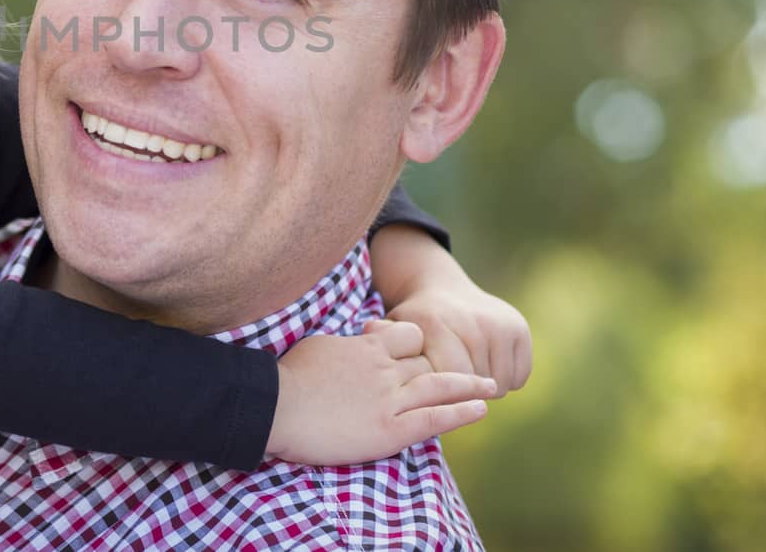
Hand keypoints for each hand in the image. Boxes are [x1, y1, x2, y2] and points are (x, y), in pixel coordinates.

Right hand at [266, 320, 498, 464]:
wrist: (275, 407)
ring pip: (439, 385)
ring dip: (470, 385)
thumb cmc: (288, 377)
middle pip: (426, 361)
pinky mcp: (389, 430)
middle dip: (444, 366)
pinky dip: (461, 412)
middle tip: (470, 373)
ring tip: (491, 386)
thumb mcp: (320, 346)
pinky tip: (480, 407)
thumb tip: (357, 343)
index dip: (416, 343)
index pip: (408, 336)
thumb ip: (347, 345)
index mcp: (367, 346)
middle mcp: (385, 368)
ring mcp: (389, 399)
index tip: (419, 353)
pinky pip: (434, 418)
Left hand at [368, 223, 532, 393]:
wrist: (440, 290)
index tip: (436, 399)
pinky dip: (507, 379)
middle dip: (464, 395)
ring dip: (485, 390)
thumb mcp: (392, 331)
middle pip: (477, 386)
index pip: (450, 382)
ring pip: (501, 385)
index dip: (443, 397)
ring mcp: (499, 323)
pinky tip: (486, 366)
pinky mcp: (519, 327)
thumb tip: (369, 330)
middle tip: (451, 389)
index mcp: (435, 324)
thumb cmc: (412, 324)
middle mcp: (471, 321)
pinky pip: (520, 377)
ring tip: (466, 375)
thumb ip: (381, 341)